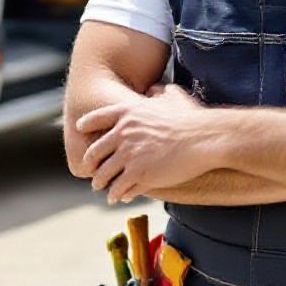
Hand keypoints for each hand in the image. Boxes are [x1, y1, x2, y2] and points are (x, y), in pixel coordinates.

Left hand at [76, 84, 216, 202]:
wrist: (205, 139)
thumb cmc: (192, 117)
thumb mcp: (171, 96)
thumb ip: (157, 92)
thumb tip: (153, 88)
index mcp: (127, 113)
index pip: (95, 118)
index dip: (85, 125)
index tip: (80, 131)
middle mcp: (123, 133)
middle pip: (95, 152)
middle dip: (91, 164)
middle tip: (91, 171)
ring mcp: (129, 155)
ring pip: (104, 174)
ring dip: (101, 183)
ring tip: (101, 188)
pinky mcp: (139, 175)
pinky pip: (120, 188)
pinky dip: (117, 194)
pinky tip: (118, 197)